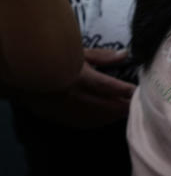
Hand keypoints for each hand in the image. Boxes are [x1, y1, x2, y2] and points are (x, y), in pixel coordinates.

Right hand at [19, 47, 135, 127]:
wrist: (25, 76)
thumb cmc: (54, 60)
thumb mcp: (78, 53)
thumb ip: (102, 56)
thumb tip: (125, 55)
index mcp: (80, 78)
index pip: (108, 87)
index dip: (126, 91)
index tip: (140, 91)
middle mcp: (75, 96)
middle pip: (106, 106)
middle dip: (124, 107)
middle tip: (140, 106)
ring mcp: (67, 110)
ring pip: (96, 117)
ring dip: (113, 116)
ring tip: (128, 113)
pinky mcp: (61, 117)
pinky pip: (83, 123)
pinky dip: (99, 122)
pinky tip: (108, 120)